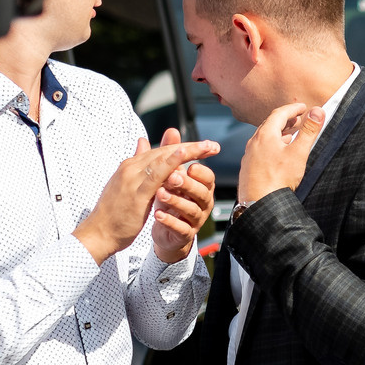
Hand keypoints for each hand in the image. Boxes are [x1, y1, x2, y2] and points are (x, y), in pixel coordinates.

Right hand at [75, 133, 219, 264]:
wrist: (98, 233)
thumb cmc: (113, 213)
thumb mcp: (127, 186)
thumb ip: (138, 167)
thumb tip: (143, 143)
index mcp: (129, 166)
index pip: (159, 151)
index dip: (181, 146)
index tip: (202, 146)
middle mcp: (131, 168)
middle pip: (164, 151)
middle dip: (190, 146)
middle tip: (212, 145)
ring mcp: (132, 178)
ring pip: (162, 158)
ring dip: (187, 150)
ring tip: (208, 147)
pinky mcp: (136, 192)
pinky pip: (156, 174)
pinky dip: (171, 162)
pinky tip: (184, 156)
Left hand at [146, 127, 215, 260]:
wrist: (163, 229)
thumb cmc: (168, 198)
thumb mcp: (168, 174)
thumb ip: (170, 154)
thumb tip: (172, 130)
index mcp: (201, 186)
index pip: (207, 177)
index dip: (201, 171)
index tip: (189, 165)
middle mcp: (202, 202)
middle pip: (202, 192)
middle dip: (188, 184)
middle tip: (172, 177)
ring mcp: (194, 220)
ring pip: (192, 210)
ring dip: (176, 201)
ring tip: (160, 194)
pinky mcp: (184, 234)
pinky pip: (181, 229)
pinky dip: (170, 221)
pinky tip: (157, 214)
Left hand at [239, 103, 326, 206]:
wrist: (259, 203)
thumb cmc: (278, 178)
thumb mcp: (298, 153)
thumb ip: (308, 131)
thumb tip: (317, 111)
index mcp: (265, 135)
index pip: (279, 113)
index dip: (293, 108)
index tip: (303, 107)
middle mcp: (254, 142)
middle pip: (270, 124)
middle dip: (285, 119)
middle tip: (297, 118)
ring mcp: (249, 155)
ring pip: (264, 138)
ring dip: (278, 133)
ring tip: (289, 135)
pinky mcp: (248, 167)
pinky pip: (260, 150)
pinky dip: (271, 146)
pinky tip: (277, 155)